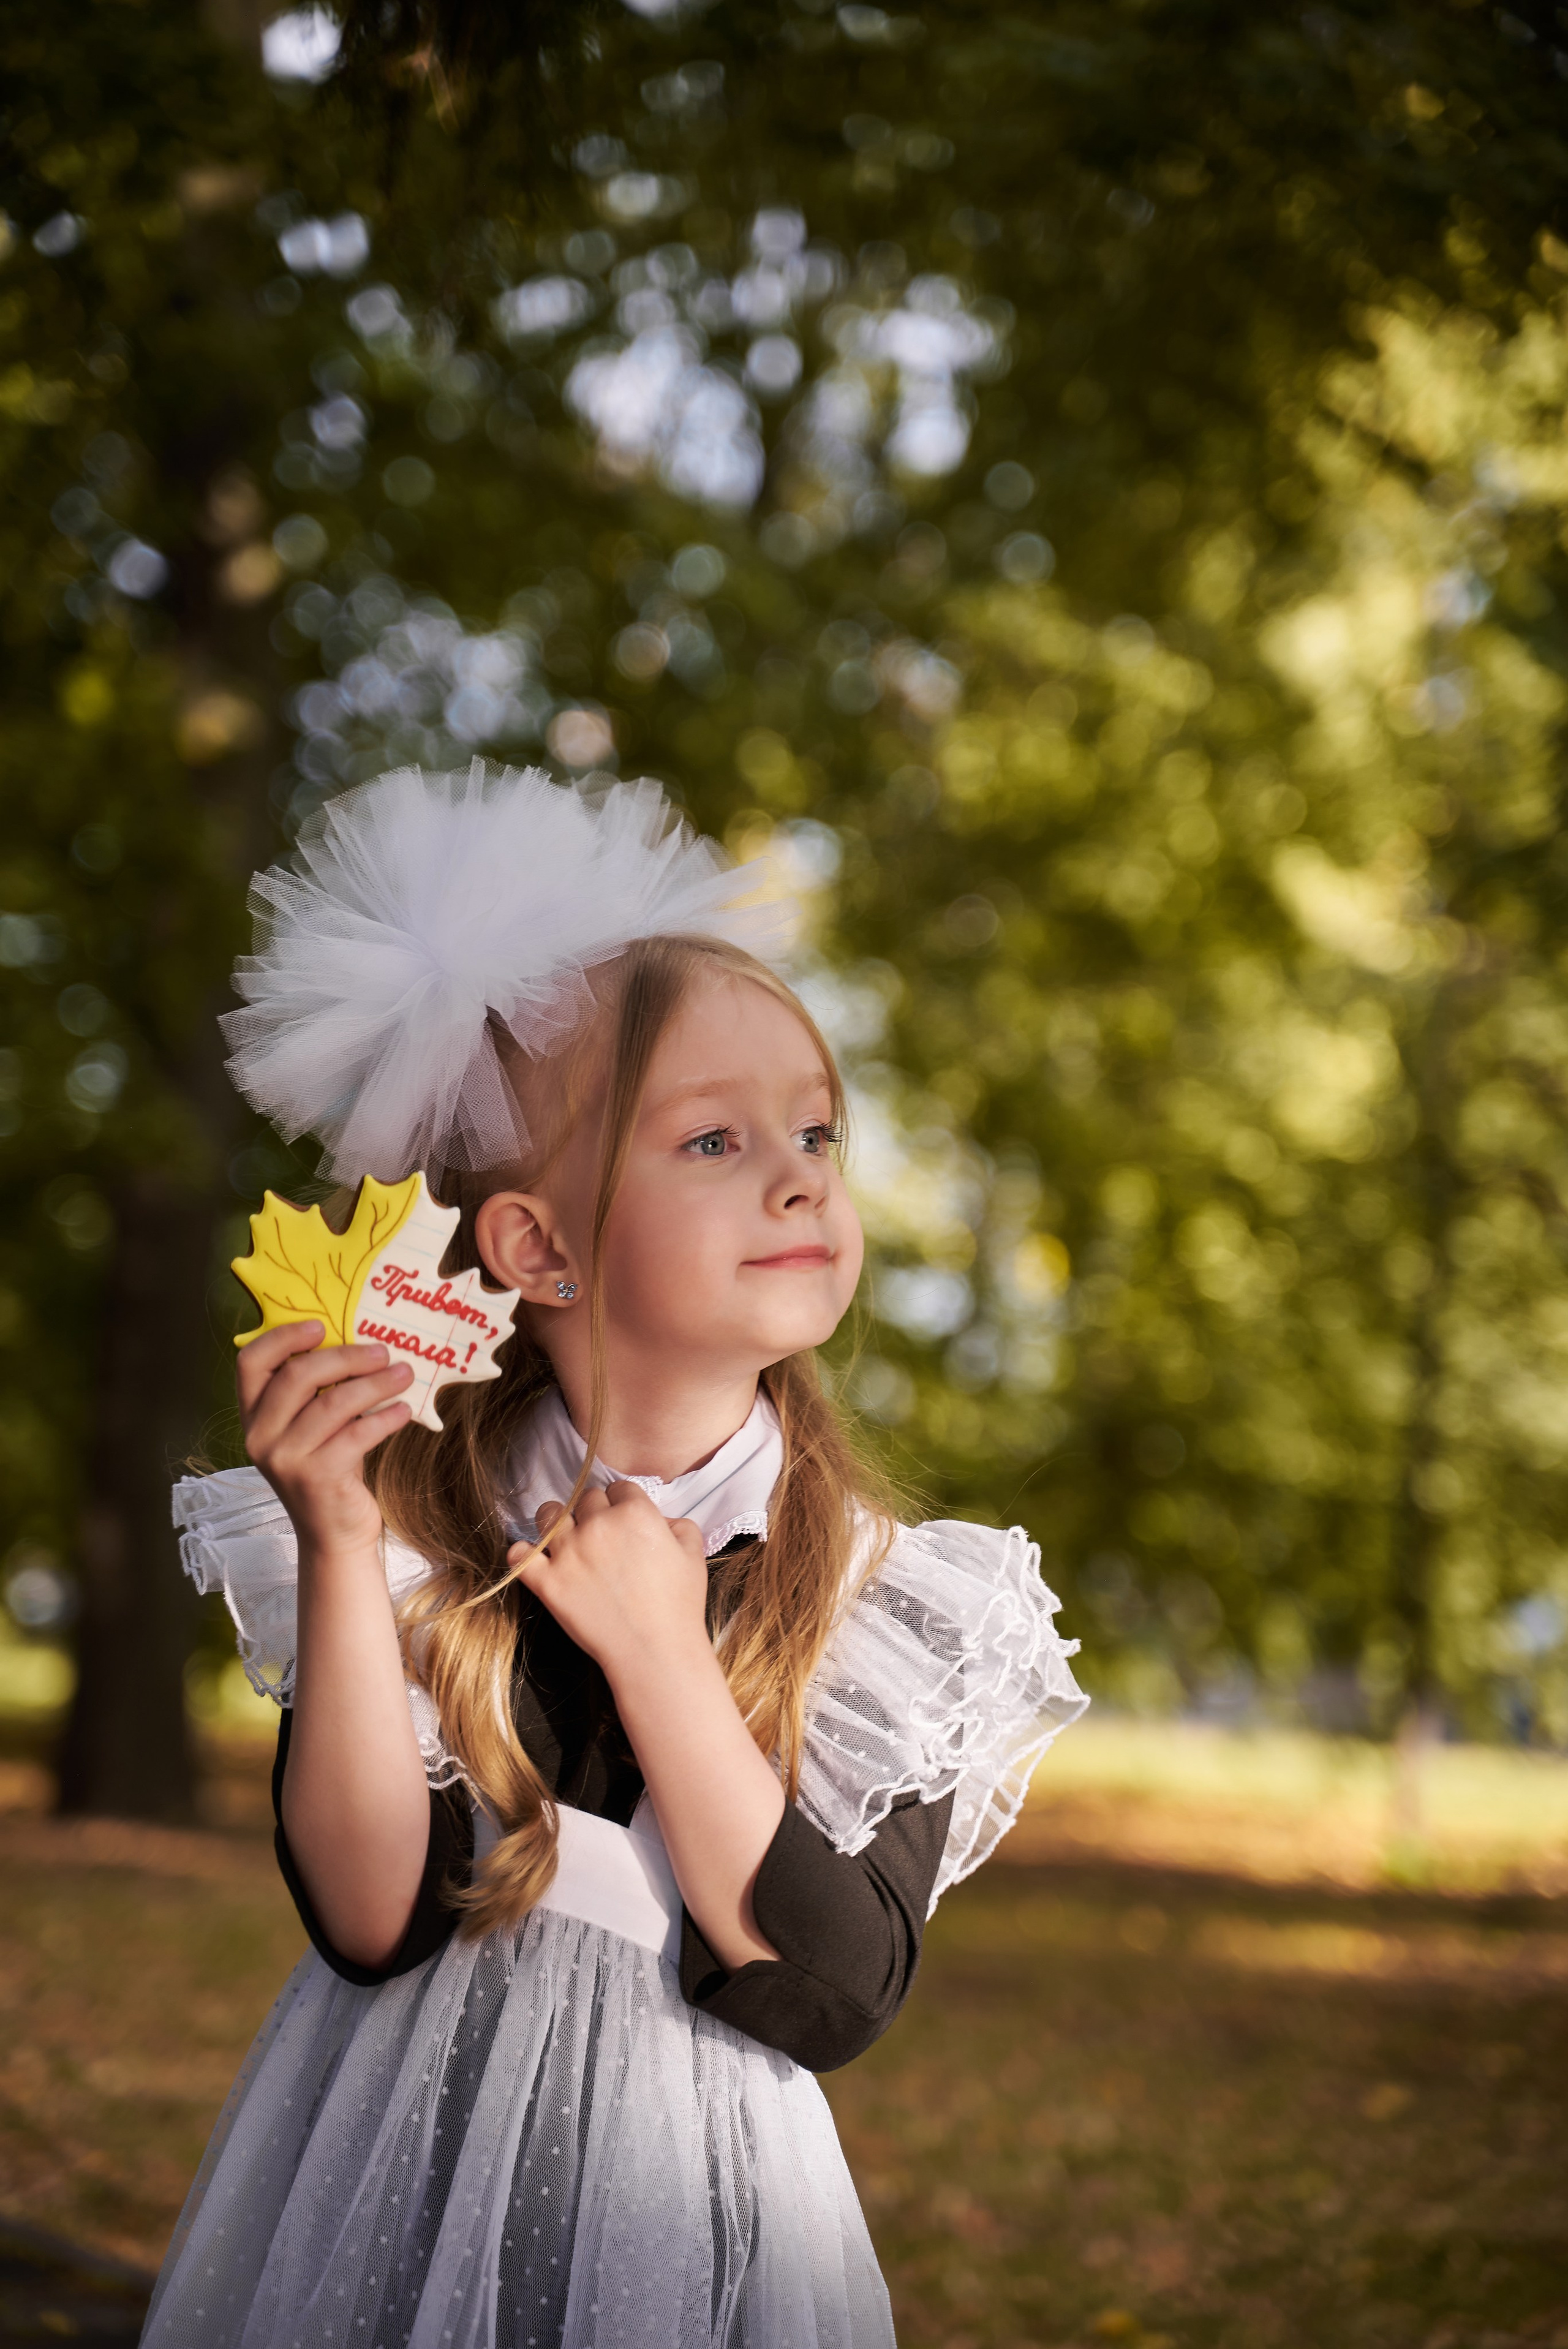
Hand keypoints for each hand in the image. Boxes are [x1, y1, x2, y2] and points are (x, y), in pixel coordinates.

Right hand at [238, 1320, 412, 1559]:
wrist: (333, 1534)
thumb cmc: (329, 1468)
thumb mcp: (312, 1428)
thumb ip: (318, 1392)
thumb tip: (361, 1343)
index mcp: (254, 1416)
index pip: (251, 1363)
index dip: (282, 1338)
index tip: (320, 1325)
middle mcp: (261, 1436)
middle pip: (297, 1376)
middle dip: (345, 1357)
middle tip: (383, 1351)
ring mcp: (286, 1459)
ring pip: (333, 1403)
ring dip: (375, 1383)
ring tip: (405, 1374)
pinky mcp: (316, 1477)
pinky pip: (357, 1434)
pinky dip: (385, 1417)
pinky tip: (404, 1410)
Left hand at [511, 1483, 708, 1678]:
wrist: (654, 1652)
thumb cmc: (678, 1606)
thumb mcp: (693, 1555)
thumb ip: (679, 1524)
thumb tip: (659, 1519)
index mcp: (635, 1513)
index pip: (618, 1488)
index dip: (622, 1503)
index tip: (623, 1521)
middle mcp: (598, 1525)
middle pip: (584, 1498)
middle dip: (592, 1513)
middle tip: (600, 1537)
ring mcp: (569, 1552)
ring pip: (547, 1514)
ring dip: (555, 1522)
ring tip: (565, 1541)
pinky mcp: (547, 1581)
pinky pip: (519, 1554)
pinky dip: (523, 1554)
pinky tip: (536, 1561)